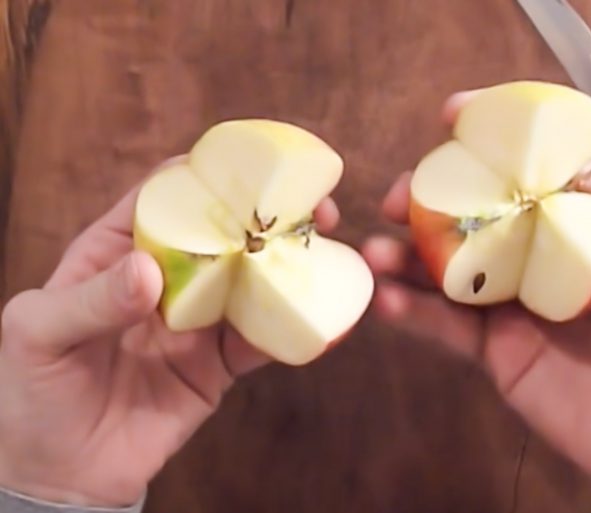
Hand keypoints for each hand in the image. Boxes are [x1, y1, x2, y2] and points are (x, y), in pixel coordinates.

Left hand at [0, 156, 340, 507]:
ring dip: (291, 265)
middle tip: (313, 211)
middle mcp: (165, 277)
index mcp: (115, 253)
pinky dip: (293, 329)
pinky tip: (324, 320)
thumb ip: (91, 300)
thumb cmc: (30, 393)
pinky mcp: (219, 363)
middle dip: (269, 216)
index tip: (250, 171)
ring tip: (328, 253)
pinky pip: (262, 340)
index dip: (205, 178)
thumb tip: (150, 271)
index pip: (164, 199)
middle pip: (223, 233)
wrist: (63, 475)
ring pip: (252, 281)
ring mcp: (198, 320)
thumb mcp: (38, 335)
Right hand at [362, 93, 590, 512]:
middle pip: (478, 217)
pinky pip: (446, 327)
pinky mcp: (495, 352)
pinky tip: (386, 302)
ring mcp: (514, 306)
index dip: (494, 144)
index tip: (453, 119)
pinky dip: (413, 314)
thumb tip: (583, 174)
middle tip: (397, 195)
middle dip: (431, 199)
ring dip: (406, 255)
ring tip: (373, 249)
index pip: (534, 175)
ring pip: (450, 270)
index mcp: (585, 233)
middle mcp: (542, 261)